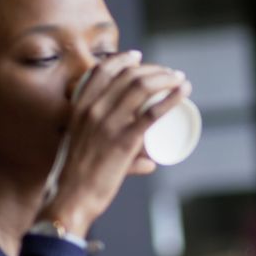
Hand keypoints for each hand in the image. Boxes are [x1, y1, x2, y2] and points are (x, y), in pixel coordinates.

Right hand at [39, 51, 191, 234]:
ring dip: (166, 78)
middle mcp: (92, 110)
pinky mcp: (125, 141)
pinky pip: (153, 113)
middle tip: (169, 74)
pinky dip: (172, 98)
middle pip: (128, 76)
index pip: (102, 71)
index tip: (138, 57)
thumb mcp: (83, 149)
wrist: (70, 198)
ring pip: (142, 88)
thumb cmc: (77, 178)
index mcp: (79, 107)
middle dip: (153, 69)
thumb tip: (150, 163)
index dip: (122, 59)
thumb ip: (115, 152)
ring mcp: (109, 124)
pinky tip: (184, 90)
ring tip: (180, 79)